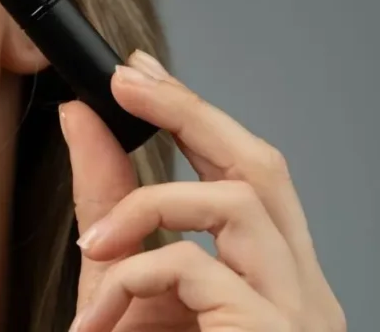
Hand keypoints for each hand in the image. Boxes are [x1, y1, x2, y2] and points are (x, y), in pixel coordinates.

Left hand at [61, 51, 345, 331]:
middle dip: (191, 111)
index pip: (249, 171)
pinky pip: (201, 272)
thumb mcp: (124, 287)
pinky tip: (102, 313)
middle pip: (263, 165)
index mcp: (272, 276)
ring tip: (94, 249)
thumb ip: (109, 204)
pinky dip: (139, 275)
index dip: (199, 112)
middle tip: (127, 81)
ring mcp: (296, 317)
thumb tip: (79, 117)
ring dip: (150, 208)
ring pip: (242, 202)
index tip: (144, 72)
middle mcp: (301, 291)